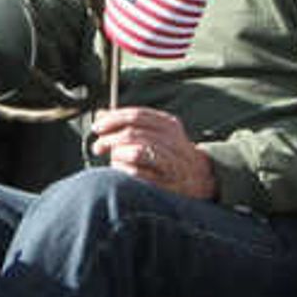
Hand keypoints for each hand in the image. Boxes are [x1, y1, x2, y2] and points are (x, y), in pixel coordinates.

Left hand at [88, 106, 214, 197]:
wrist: (199, 178)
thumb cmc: (169, 153)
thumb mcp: (154, 132)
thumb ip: (129, 123)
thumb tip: (101, 114)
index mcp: (169, 124)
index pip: (137, 116)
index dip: (113, 120)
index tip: (97, 127)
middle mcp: (172, 140)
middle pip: (134, 133)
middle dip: (110, 140)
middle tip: (98, 147)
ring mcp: (171, 162)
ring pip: (137, 152)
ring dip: (118, 155)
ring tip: (113, 159)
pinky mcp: (166, 182)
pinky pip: (138, 173)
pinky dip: (124, 170)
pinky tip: (122, 170)